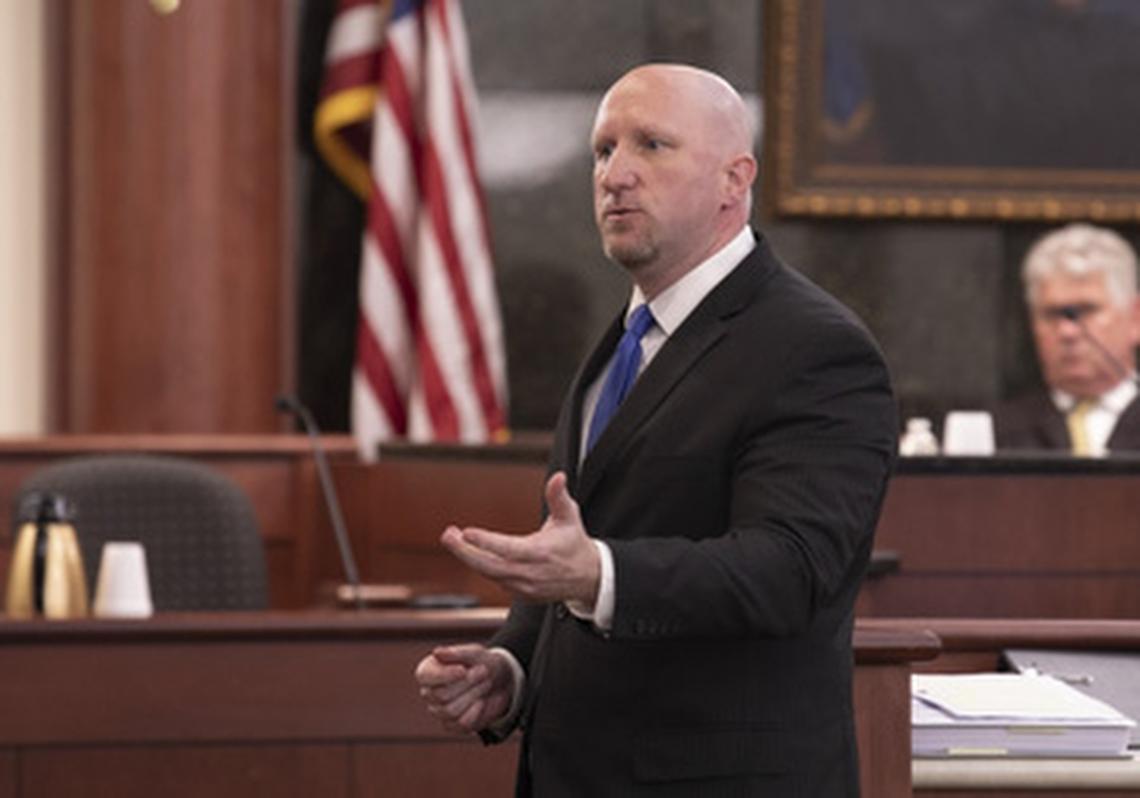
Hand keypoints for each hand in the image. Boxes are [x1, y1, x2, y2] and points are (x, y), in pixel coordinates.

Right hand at [414, 644, 513, 733]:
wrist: (499, 680)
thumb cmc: (481, 662)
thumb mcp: (474, 653)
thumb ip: (456, 653)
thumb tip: (437, 652)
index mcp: (428, 671)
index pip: (425, 677)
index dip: (445, 675)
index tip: (464, 670)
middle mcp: (429, 692)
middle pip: (441, 695)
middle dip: (467, 683)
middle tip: (484, 671)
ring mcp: (439, 711)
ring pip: (450, 711)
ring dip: (473, 695)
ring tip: (485, 683)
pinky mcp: (452, 725)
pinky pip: (460, 724)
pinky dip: (475, 712)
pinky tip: (481, 702)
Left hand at [441, 472, 600, 604]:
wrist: (588, 577)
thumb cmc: (574, 543)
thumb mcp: (569, 516)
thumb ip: (558, 496)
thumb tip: (558, 477)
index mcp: (540, 553)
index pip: (507, 549)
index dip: (485, 542)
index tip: (467, 532)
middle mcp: (530, 573)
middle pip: (489, 565)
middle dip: (465, 551)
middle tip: (448, 535)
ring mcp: (524, 586)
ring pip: (489, 574)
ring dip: (469, 557)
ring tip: (454, 539)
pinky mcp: (521, 594)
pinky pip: (495, 580)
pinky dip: (482, 568)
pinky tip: (471, 553)